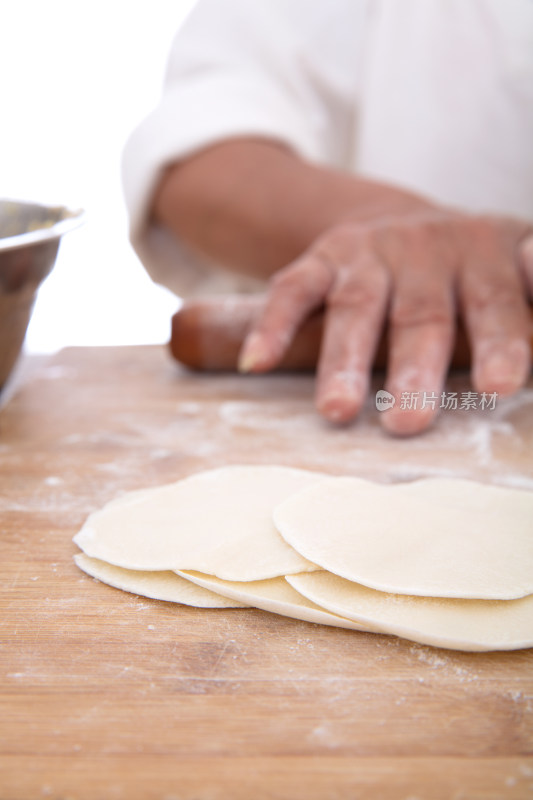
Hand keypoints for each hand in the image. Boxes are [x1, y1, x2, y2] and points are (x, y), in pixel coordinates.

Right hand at [238, 211, 532, 434]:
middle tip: (406, 422)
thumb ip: (528, 304)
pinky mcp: (322, 258)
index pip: (495, 301)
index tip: (498, 384)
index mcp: (485, 255)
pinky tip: (258, 362)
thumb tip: (530, 362)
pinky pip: (294, 289)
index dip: (499, 342)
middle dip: (413, 368)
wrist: (403, 222)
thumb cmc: (469, 276)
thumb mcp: (513, 276)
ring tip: (338, 411)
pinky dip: (273, 325)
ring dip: (344, 360)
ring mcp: (370, 252)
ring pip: (356, 306)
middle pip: (422, 312)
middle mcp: (427, 248)